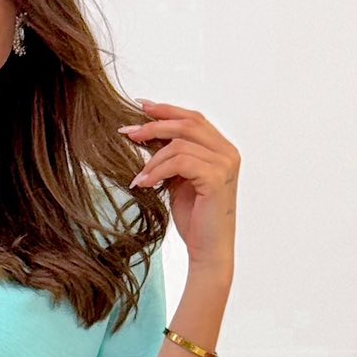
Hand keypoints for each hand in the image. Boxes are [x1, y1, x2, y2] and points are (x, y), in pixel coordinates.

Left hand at [120, 102, 238, 277]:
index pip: (193, 119)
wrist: (208, 249)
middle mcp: (227, 152)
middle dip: (154, 125)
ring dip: (152, 159)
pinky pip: (180, 163)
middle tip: (129, 133)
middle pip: (187, 124)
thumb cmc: (194, 218)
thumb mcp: (178, 180)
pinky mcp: (216, 178)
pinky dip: (157, 171)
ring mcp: (224, 164)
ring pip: (180, 144)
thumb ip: (170, 157)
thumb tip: (145, 134)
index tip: (140, 107)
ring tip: (137, 178)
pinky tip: (144, 184)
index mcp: (221, 148)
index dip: (166, 110)